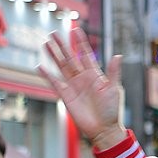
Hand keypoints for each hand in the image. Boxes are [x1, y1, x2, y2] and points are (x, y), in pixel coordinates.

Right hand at [40, 27, 126, 150]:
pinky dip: (47, 75)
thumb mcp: (114, 89)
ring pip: (61, 66)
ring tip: (46, 43)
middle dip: (62, 45)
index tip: (76, 29)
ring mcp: (73, 86)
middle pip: (70, 57)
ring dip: (53, 55)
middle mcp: (82, 78)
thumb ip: (114, 72)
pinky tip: (40, 66)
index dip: (80, 42)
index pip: (85, 54)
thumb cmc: (111, 110)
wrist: (103, 129)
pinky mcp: (66, 95)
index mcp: (94, 74)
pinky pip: (54, 82)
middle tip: (54, 33)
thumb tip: (118, 56)